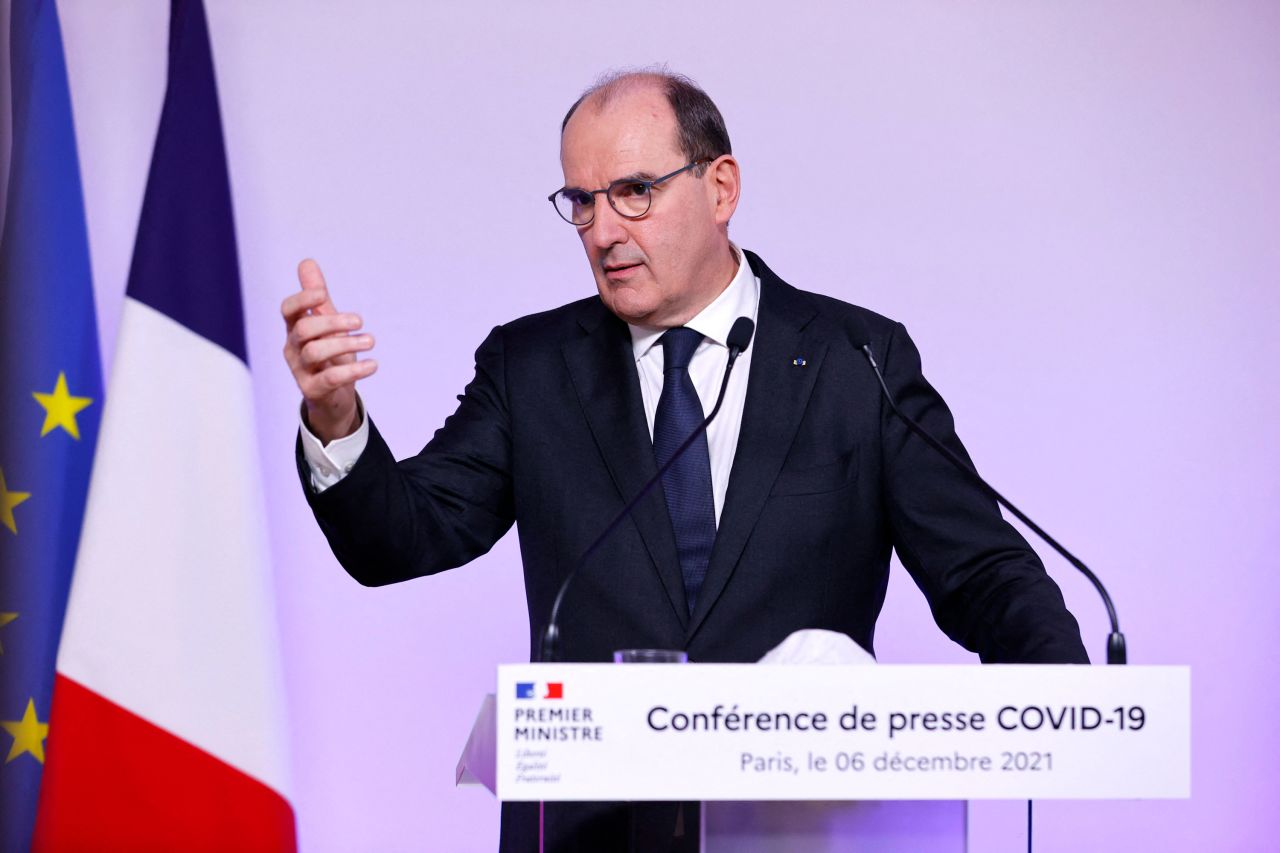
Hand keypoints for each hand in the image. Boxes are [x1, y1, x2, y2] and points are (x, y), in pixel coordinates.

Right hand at [282, 259, 376, 442]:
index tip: (321, 294)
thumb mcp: (325, 323)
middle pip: (304, 329)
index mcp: (295, 328)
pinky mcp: (313, 390)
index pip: (288, 309)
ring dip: (346, 344)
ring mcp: (300, 370)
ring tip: (370, 341)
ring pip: (315, 352)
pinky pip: (329, 379)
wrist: (333, 396)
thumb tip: (307, 262)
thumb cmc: (329, 354)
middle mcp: (293, 348)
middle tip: (360, 321)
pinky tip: (373, 365)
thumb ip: (318, 297)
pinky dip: (353, 371)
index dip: (302, 299)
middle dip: (332, 322)